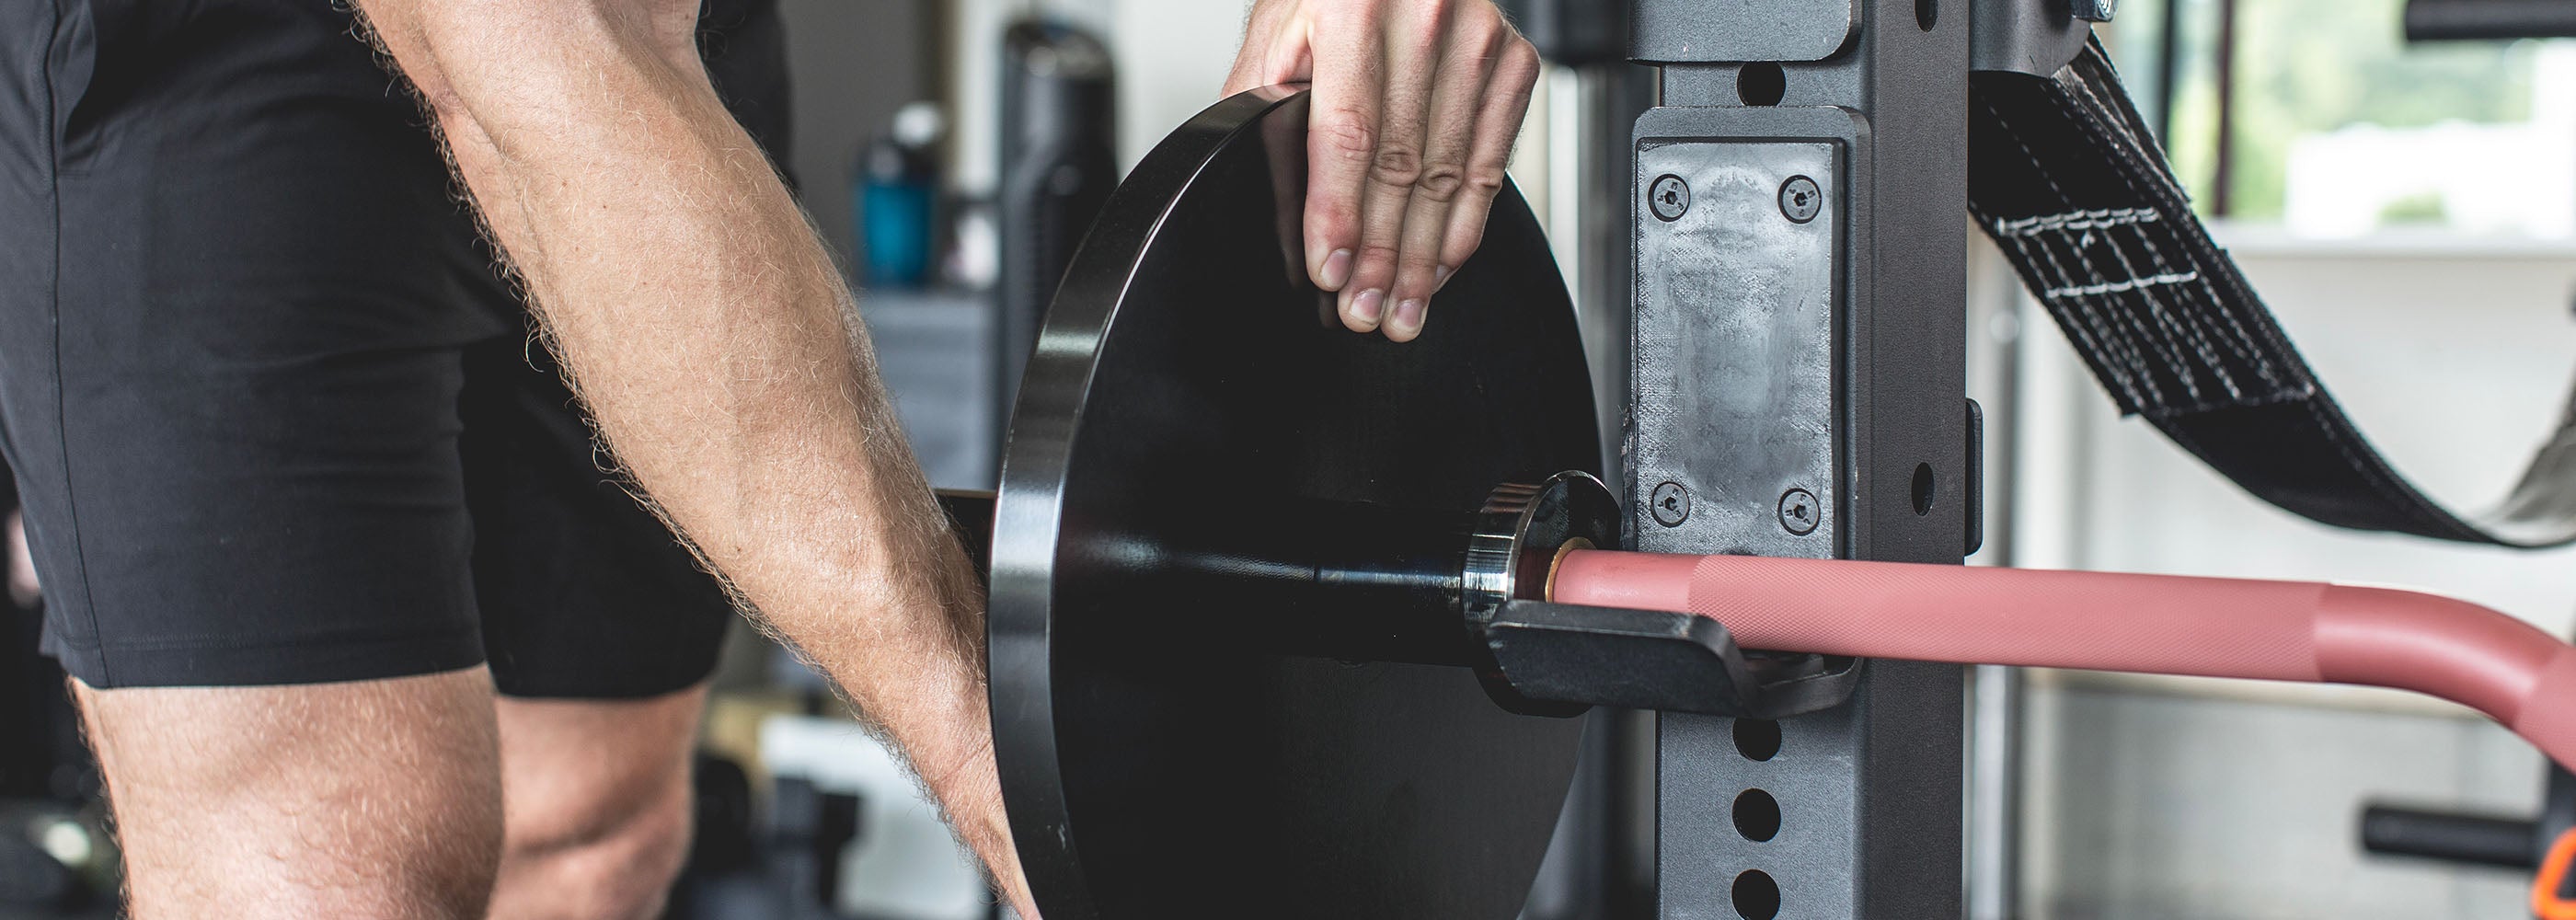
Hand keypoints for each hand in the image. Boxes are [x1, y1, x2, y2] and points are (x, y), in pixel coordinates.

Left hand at [1225, 0, 1540, 342]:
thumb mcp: (1280, 35)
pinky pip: (1491, 167)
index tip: (1329, 270)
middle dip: (1380, 253)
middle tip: (1363, 311)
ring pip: (1450, 176)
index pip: (1349, 130)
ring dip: (1423, 256)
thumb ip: (1265, 109)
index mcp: (1354, 4)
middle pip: (1404, 164)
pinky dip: (1464, 228)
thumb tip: (1274, 206)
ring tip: (1401, 309)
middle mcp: (1425, 16)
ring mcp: (1479, 40)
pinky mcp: (1513, 64)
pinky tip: (1439, 267)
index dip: (1338, 211)